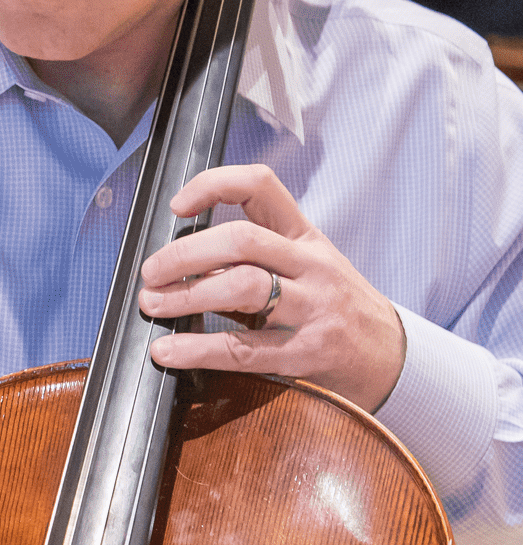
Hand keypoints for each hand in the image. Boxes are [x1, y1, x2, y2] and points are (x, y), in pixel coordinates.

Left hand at [137, 164, 406, 413]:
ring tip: (152, 305)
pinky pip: (242, 349)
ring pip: (241, 288)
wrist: (392, 358)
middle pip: (242, 240)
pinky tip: (167, 351)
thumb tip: (180, 259)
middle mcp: (311, 266)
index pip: (261, 186)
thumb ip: (255, 257)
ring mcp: (312, 308)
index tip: (178, 205)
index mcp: (306, 237)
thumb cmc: (337, 308)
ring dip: (186, 296)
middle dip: (185, 253)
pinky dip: (197, 349)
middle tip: (151, 272)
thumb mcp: (308, 267)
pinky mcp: (306, 353)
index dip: (213, 185)